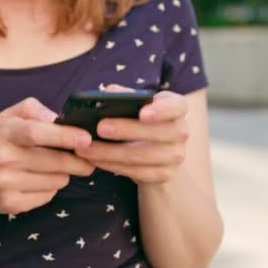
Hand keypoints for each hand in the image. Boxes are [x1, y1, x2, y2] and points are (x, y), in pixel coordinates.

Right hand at [0, 97, 94, 214]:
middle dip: (78, 160)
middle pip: (54, 161)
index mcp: (4, 132)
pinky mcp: (12, 204)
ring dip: (63, 173)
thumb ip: (33, 109)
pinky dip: (51, 188)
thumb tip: (58, 119)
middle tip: (89, 158)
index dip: (65, 136)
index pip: (37, 133)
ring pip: (56, 180)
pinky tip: (40, 181)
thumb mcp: (6, 117)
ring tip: (55, 167)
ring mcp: (6, 183)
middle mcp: (3, 158)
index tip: (86, 138)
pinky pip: (48, 195)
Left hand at [74, 85, 188, 185]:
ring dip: (110, 152)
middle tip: (99, 127)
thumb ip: (124, 97)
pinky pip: (135, 172)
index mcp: (176, 108)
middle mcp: (181, 131)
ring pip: (141, 155)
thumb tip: (109, 93)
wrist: (156, 154)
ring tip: (86, 148)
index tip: (142, 112)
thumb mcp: (136, 106)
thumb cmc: (140, 122)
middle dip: (126, 130)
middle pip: (157, 132)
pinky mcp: (163, 174)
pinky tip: (94, 160)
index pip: (177, 106)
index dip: (161, 109)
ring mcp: (175, 156)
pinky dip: (111, 165)